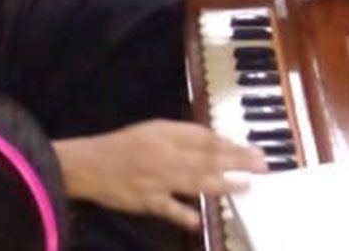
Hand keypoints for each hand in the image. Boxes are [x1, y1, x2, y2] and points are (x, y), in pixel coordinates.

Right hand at [58, 119, 265, 229]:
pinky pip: (167, 209)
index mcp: (167, 135)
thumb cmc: (125, 145)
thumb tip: (216, 143)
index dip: (232, 145)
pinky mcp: (145, 202)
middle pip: (206, 158)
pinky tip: (200, 218)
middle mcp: (164, 155)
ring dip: (221, 184)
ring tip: (244, 186)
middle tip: (261, 166)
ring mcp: (155, 180)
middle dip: (236, 162)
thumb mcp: (155, 129)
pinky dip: (183, 213)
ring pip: (192, 181)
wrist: (88, 165)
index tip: (254, 151)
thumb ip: (184, 135)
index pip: (206, 139)